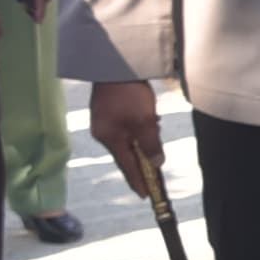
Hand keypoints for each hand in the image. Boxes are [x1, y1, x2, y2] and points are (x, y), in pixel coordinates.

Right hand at [91, 79, 165, 198]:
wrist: (114, 64)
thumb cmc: (129, 94)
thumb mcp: (145, 121)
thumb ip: (151, 144)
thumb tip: (156, 164)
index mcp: (110, 139)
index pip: (127, 167)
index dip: (138, 181)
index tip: (146, 196)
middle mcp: (103, 133)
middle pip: (126, 154)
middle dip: (142, 161)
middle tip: (155, 173)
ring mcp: (104, 121)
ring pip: (127, 140)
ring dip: (143, 141)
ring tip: (156, 134)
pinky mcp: (107, 111)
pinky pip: (126, 127)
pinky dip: (138, 129)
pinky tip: (150, 119)